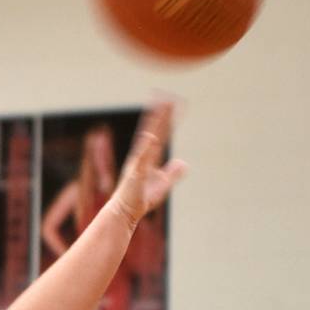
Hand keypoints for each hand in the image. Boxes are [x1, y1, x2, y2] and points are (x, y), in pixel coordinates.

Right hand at [113, 101, 186, 226]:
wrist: (125, 212)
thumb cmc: (141, 198)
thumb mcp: (163, 184)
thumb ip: (173, 173)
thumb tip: (184, 164)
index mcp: (148, 156)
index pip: (160, 133)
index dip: (166, 119)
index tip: (172, 104)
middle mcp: (142, 155)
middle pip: (154, 130)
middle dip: (161, 114)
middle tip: (168, 97)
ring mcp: (138, 162)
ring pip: (148, 139)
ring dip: (154, 124)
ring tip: (161, 109)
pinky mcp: (135, 173)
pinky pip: (142, 159)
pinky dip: (146, 148)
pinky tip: (151, 136)